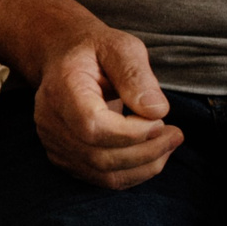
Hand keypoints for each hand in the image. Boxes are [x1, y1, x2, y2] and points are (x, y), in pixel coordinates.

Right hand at [33, 27, 180, 189]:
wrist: (62, 57)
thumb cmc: (94, 50)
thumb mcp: (119, 47)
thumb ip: (136, 75)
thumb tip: (157, 111)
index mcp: (61, 89)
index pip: (93, 126)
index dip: (132, 133)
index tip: (162, 121)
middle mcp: (50, 121)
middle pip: (100, 156)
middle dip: (147, 151)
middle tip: (176, 134)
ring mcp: (53, 143)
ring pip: (103, 174)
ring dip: (145, 166)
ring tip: (168, 143)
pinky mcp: (64, 157)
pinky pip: (101, 178)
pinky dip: (133, 172)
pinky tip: (151, 153)